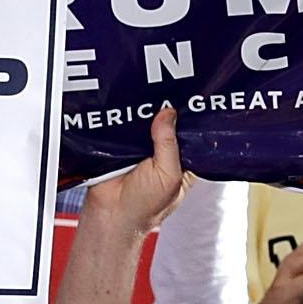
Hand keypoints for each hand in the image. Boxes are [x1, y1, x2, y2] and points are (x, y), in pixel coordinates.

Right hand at [84, 103, 188, 235]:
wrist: (109, 215)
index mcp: (182, 165)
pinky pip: (126, 126)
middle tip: (169, 88)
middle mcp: (164, 155)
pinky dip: (127, 117)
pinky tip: (128, 104)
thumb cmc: (144, 205)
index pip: (192, 137)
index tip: (193, 99)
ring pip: (148, 124)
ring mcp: (142, 149)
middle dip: (169, 111)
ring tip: (149, 91)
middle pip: (170, 126)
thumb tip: (168, 113)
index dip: (193, 121)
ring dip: (146, 112)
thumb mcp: (168, 176)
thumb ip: (169, 145)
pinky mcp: (122, 146)